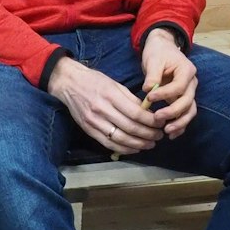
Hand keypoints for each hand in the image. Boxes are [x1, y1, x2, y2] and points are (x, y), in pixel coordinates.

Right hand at [47, 58, 163, 153]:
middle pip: (130, 127)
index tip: (160, 124)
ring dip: (138, 144)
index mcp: (111, 95)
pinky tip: (134, 148)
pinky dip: (123, 148)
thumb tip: (148, 112)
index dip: (150, 121)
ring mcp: (94, 122)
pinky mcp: (88, 130)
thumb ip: (131, 99)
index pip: (135, 113)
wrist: (68, 83)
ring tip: (150, 144)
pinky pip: (108, 143)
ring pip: (120, 138)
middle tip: (159, 136)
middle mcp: (102, 110)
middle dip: (148, 134)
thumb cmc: (94, 80)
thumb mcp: (114, 84)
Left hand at [139, 29, 197, 137]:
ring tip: (166, 131)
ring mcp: (189, 92)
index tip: (149, 98)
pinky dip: (180, 125)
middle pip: (187, 102)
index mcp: (186, 70)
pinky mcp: (183, 100)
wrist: (163, 49)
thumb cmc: (158, 53)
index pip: (179, 86)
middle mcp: (191, 83)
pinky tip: (170, 134)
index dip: (165, 94)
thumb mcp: (154, 60)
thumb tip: (148, 89)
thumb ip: (152, 75)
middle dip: (173, 112)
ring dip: (180, 123)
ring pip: (190, 111)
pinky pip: (185, 114)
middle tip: (157, 118)